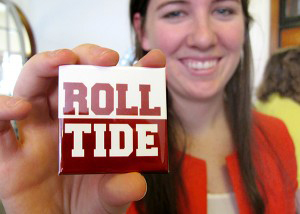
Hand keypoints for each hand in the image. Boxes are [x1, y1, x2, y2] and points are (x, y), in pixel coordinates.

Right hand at [0, 44, 165, 213]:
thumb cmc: (90, 206)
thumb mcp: (113, 195)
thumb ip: (123, 188)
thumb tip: (134, 184)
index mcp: (91, 126)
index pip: (109, 90)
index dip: (132, 73)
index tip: (154, 61)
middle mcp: (63, 123)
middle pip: (67, 75)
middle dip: (85, 58)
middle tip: (107, 58)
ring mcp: (35, 136)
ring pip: (32, 86)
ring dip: (45, 66)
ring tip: (63, 60)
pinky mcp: (10, 157)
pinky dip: (2, 109)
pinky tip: (19, 107)